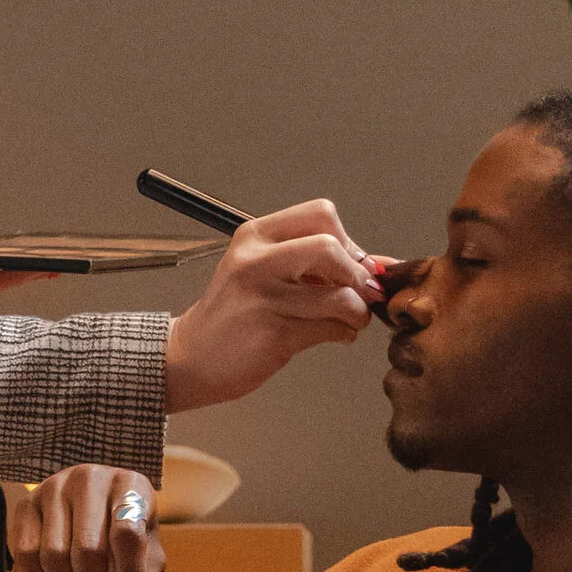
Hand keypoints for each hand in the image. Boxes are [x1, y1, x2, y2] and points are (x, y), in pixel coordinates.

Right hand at [4, 465, 165, 571]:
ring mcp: (54, 488)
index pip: (127, 535)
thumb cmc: (123, 534)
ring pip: (54, 556)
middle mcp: (90, 478)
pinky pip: (26, 556)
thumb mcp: (146, 553)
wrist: (89, 506)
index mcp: (130, 485)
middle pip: (88, 550)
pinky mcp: (26, 503)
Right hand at [163, 198, 383, 409]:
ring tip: (348, 320)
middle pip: (331, 245)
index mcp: (256, 235)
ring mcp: (264, 296)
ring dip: (357, 312)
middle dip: (357, 274)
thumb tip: (381, 266)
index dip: (348, 242)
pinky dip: (345, 333)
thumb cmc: (235, 315)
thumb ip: (317, 264)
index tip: (349, 268)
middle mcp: (256, 259)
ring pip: (340, 294)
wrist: (191, 357)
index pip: (322, 214)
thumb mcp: (265, 273)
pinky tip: (334, 335)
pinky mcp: (273, 332)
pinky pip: (332, 327)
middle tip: (358, 293)